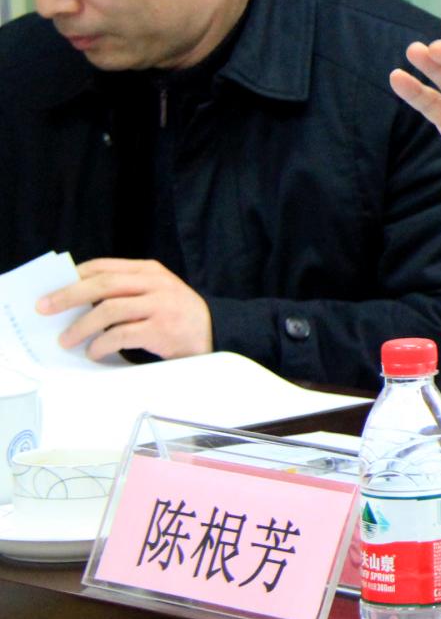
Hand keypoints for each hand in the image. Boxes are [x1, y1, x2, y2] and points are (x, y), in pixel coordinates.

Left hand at [37, 258, 213, 360]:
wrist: (217, 333)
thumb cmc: (178, 316)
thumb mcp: (156, 292)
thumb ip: (127, 290)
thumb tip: (77, 300)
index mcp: (150, 270)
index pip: (104, 267)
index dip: (74, 277)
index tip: (51, 289)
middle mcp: (156, 283)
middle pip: (102, 284)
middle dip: (68, 297)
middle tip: (44, 309)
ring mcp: (161, 306)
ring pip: (108, 310)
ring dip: (81, 327)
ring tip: (67, 340)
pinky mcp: (162, 329)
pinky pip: (121, 335)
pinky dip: (101, 344)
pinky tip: (94, 352)